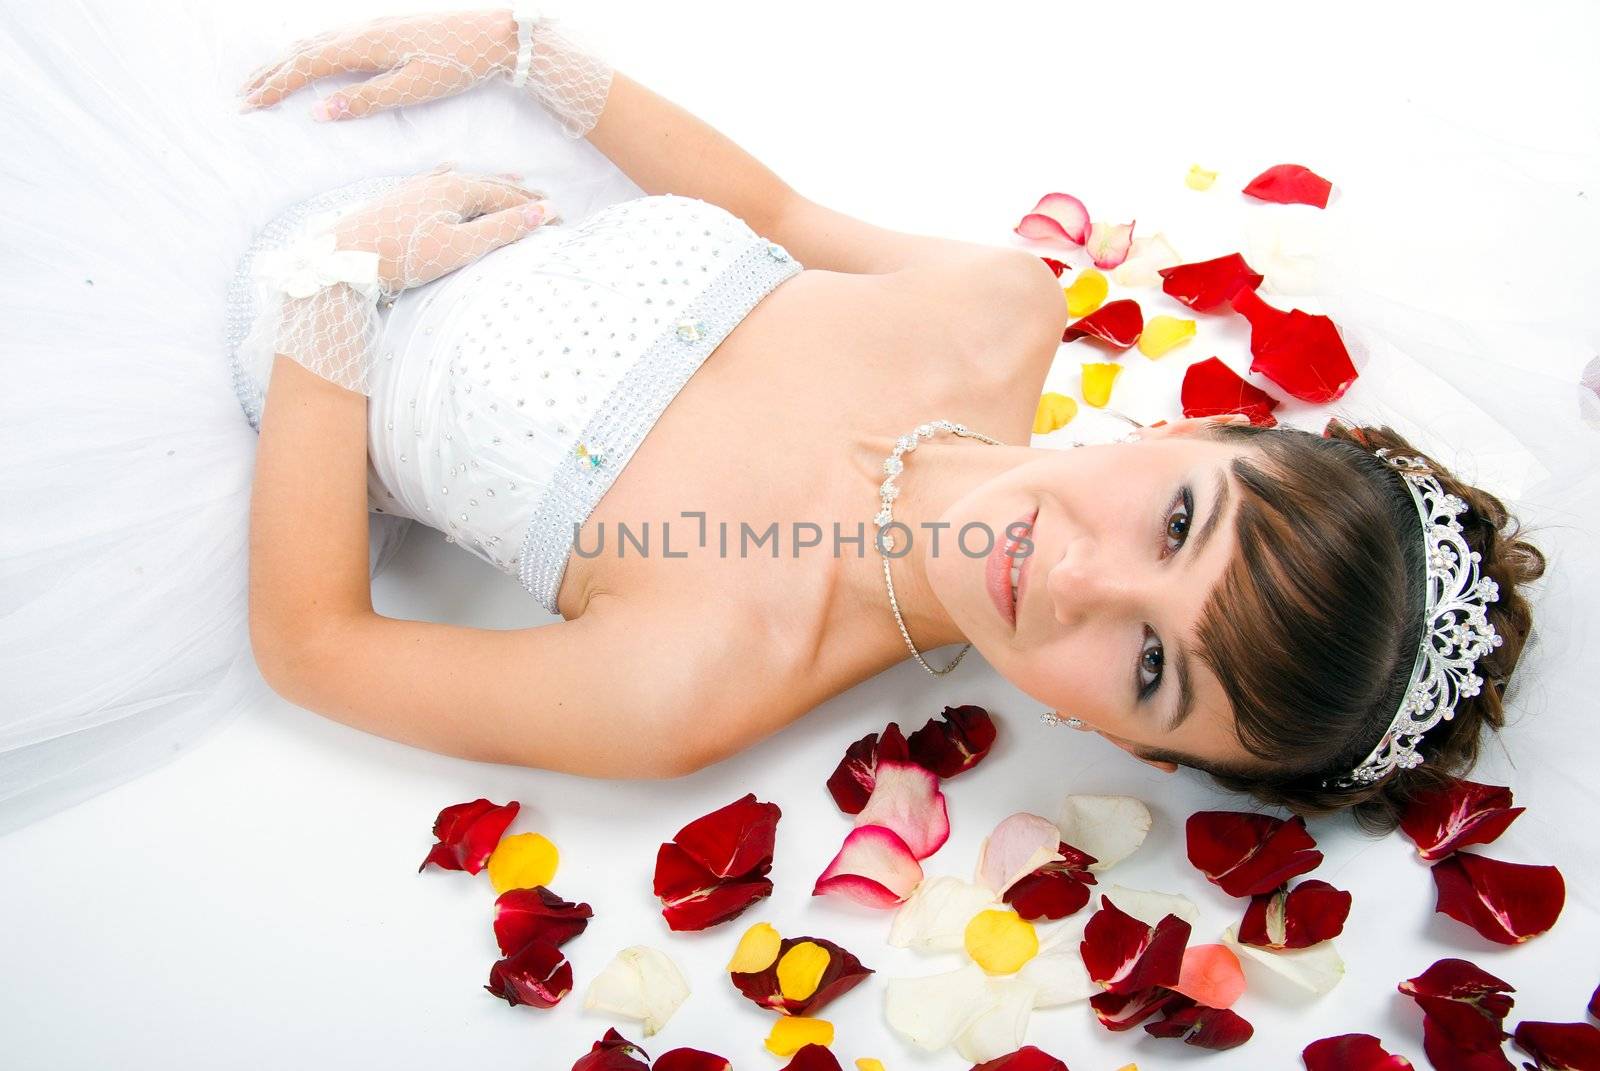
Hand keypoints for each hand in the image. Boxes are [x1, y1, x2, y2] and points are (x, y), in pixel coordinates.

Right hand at [237, 9, 517, 119]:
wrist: (493, 35)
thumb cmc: (458, 65)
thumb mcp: (413, 89)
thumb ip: (365, 100)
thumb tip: (317, 111)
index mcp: (364, 45)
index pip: (305, 66)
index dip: (275, 86)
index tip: (249, 104)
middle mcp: (361, 30)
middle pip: (302, 51)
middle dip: (270, 74)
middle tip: (243, 96)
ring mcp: (372, 26)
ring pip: (316, 42)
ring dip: (286, 61)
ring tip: (265, 79)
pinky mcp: (385, 29)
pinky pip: (334, 39)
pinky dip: (309, 51)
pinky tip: (309, 59)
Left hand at [330, 167, 554, 292]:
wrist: (343, 258)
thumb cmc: (402, 256)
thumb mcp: (460, 247)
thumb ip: (502, 228)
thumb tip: (543, 211)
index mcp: (458, 188)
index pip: (509, 196)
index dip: (536, 209)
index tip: (562, 222)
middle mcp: (440, 181)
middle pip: (490, 184)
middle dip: (521, 193)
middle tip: (548, 203)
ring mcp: (418, 187)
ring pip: (466, 180)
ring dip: (493, 182)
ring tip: (515, 177)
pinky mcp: (400, 197)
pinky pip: (438, 179)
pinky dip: (455, 176)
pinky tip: (451, 170)